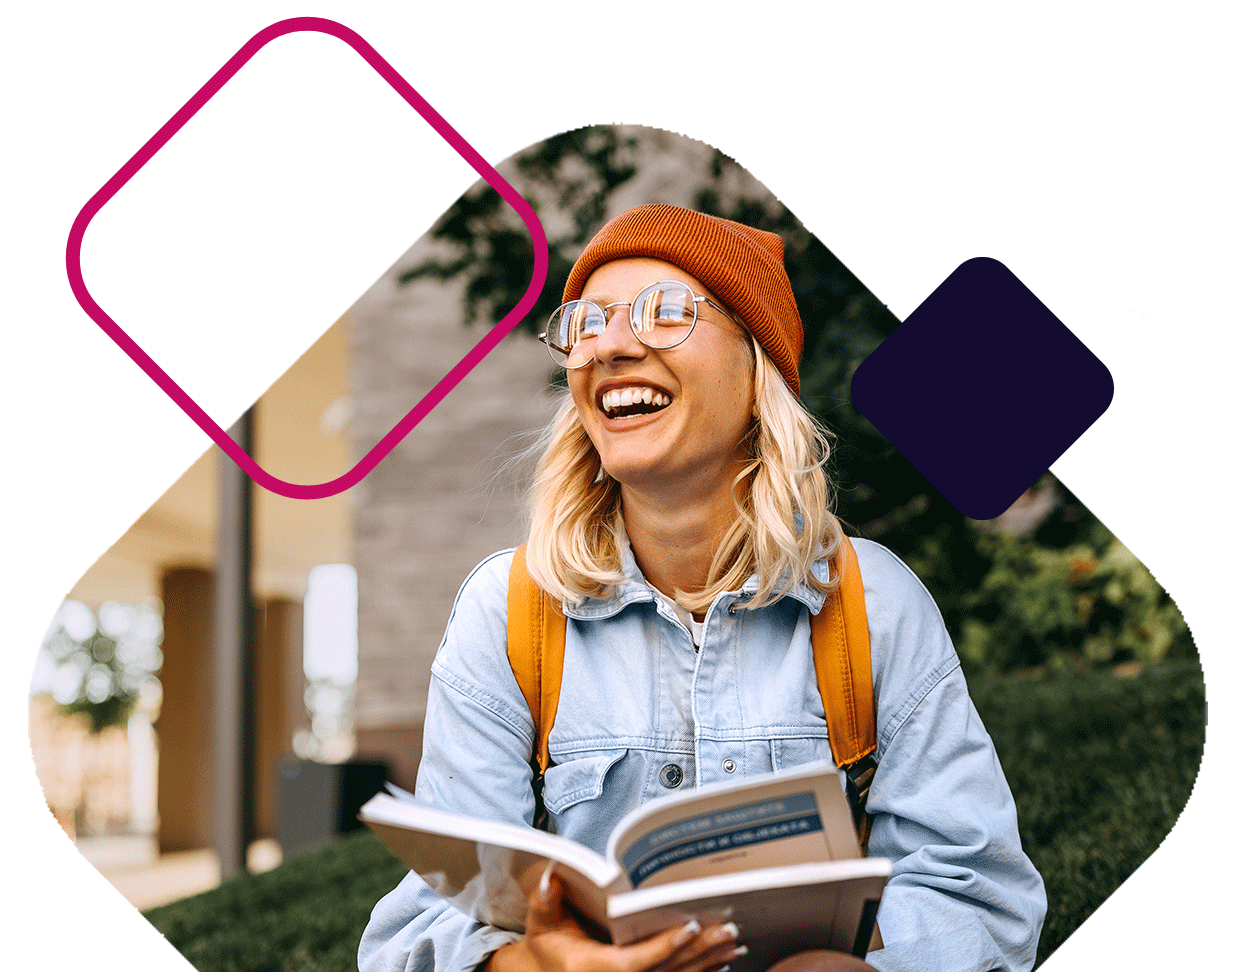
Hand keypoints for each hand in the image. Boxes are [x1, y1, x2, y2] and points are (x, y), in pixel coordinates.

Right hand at [485, 873, 745, 971]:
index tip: (688, 926)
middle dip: (698, 951)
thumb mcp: (541, 925)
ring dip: (707, 962)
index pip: (634, 963)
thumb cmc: (549, 949)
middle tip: (727, 929)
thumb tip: (552, 878)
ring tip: (732, 941)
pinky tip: (722, 961)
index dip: (663, 947)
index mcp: (593, 969)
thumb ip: (545, 902)